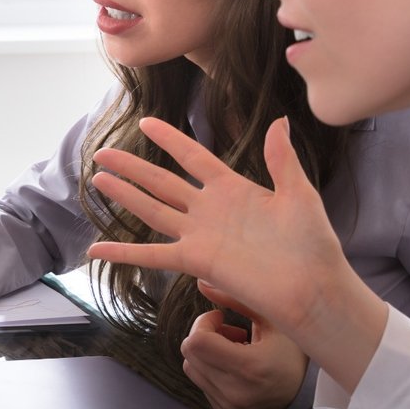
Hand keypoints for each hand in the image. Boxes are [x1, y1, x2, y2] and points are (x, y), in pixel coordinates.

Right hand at [83, 116, 386, 387]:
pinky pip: (152, 255)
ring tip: (98, 180)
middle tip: (104, 154)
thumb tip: (278, 121)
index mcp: (233, 189)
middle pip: (161, 182)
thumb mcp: (300, 193)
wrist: (312, 287)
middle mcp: (209, 210)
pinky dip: (123, 253)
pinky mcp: (195, 261)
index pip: (193, 157)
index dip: (170, 140)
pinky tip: (97, 251)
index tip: (146, 122)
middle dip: (132, 167)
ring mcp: (199, 236)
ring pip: (151, 210)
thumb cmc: (312, 244)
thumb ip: (282, 159)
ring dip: (125, 196)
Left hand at [180, 284, 307, 408]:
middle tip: (229, 332)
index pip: (196, 343)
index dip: (203, 323)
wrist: (307, 390)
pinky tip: (235, 367)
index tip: (220, 317)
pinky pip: (201, 383)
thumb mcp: (271, 319)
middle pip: (190, 354)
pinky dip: (211, 370)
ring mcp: (230, 406)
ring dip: (205, 353)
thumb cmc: (291, 349)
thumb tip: (201, 282)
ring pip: (190, 368)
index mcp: (250, 367)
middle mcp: (237, 392)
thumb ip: (235, 299)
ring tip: (234, 349)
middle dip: (203, 335)